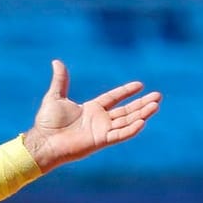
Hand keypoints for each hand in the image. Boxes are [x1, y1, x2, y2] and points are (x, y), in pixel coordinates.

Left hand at [19, 61, 161, 170]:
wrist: (44, 141)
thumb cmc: (47, 122)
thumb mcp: (55, 96)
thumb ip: (60, 80)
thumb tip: (56, 62)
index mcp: (91, 109)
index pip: (114, 98)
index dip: (126, 92)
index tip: (140, 85)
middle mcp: (100, 120)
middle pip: (126, 110)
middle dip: (142, 103)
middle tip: (158, 96)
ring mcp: (102, 131)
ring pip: (127, 121)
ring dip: (142, 114)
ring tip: (156, 105)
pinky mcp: (101, 141)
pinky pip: (120, 135)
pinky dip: (131, 129)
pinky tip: (143, 122)